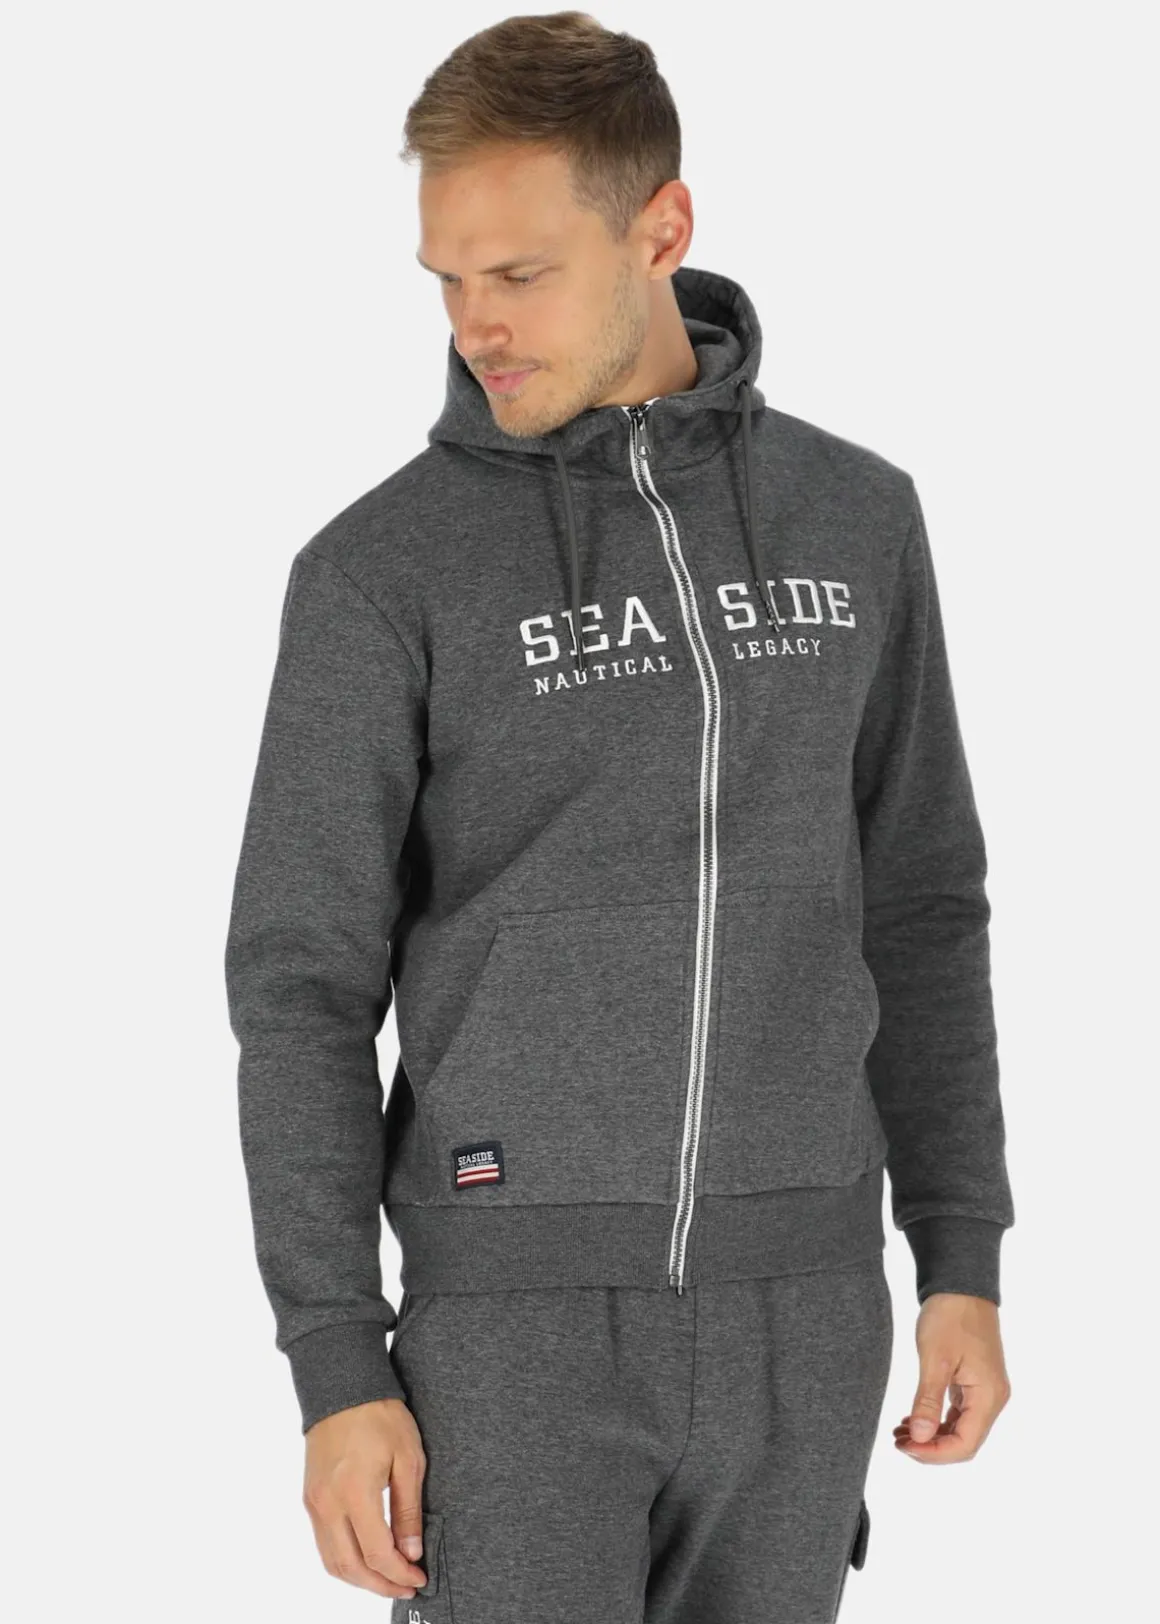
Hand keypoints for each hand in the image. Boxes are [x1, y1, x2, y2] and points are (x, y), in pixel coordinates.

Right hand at [302, 1396, 429, 1598]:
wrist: (343, 1387)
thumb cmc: (380, 1416)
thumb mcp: (408, 1458)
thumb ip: (408, 1509)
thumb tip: (411, 1552)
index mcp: (355, 1492)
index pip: (377, 1553)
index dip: (400, 1573)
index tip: (419, 1577)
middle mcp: (328, 1504)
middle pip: (350, 1567)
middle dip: (380, 1585)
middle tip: (406, 1586)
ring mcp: (314, 1503)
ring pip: (332, 1562)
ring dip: (360, 1580)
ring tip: (388, 1579)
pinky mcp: (309, 1499)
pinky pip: (323, 1544)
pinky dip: (344, 1562)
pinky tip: (366, 1559)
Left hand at [893, 1293, 1011, 1463]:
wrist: (960, 1284)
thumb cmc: (950, 1316)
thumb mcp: (934, 1358)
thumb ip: (927, 1400)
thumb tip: (919, 1439)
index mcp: (988, 1396)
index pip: (965, 1444)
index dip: (934, 1453)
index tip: (904, 1448)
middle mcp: (992, 1398)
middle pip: (964, 1442)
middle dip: (931, 1448)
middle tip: (898, 1442)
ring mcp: (985, 1391)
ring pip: (960, 1429)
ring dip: (932, 1436)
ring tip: (901, 1434)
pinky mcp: (974, 1382)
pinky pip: (958, 1413)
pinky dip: (936, 1420)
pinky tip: (912, 1419)